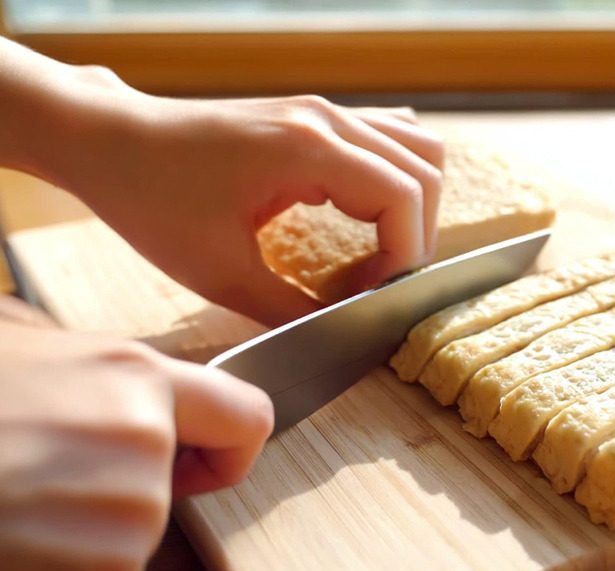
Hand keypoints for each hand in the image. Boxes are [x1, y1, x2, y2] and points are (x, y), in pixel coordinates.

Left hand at [0, 39, 443, 326]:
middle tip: (376, 284)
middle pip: (423, 173)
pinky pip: (389, 137)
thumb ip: (290, 310)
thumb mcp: (220, 273)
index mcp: (306, 147)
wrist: (110, 142)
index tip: (370, 297)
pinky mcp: (315, 117)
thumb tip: (343, 334)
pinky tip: (366, 215)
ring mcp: (323, 111)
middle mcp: (325, 119)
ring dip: (414, 206)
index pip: (404, 197)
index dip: (404, 257)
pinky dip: (396, 179)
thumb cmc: (151, 199)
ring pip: (417, 148)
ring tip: (380, 253)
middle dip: (415, 238)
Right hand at [0, 308, 272, 570]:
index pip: (246, 415)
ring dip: (82, 536)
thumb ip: (80, 360)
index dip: (227, 447)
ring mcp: (133, 513)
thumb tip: (109, 376)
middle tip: (39, 478)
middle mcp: (148, 441)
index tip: (200, 462)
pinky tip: (10, 544)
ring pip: (133, 537)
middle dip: (121, 492)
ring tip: (12, 505)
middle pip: (171, 487)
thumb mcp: (13, 344)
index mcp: (133, 376)